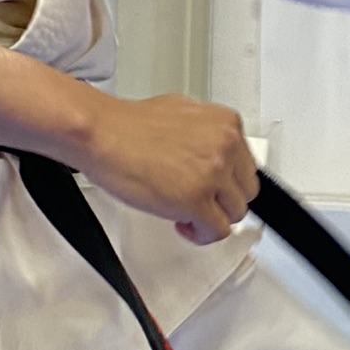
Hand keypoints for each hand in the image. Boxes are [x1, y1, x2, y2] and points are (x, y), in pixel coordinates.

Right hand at [80, 92, 258, 244]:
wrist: (102, 134)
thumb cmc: (128, 125)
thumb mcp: (183, 114)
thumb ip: (207, 135)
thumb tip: (213, 152)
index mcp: (226, 124)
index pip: (246, 164)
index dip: (227, 181)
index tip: (215, 188)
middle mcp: (226, 147)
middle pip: (246, 191)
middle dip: (223, 201)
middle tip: (201, 202)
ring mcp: (213, 174)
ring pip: (234, 214)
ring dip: (212, 218)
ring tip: (188, 213)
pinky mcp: (196, 201)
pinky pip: (217, 232)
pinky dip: (201, 235)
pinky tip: (183, 224)